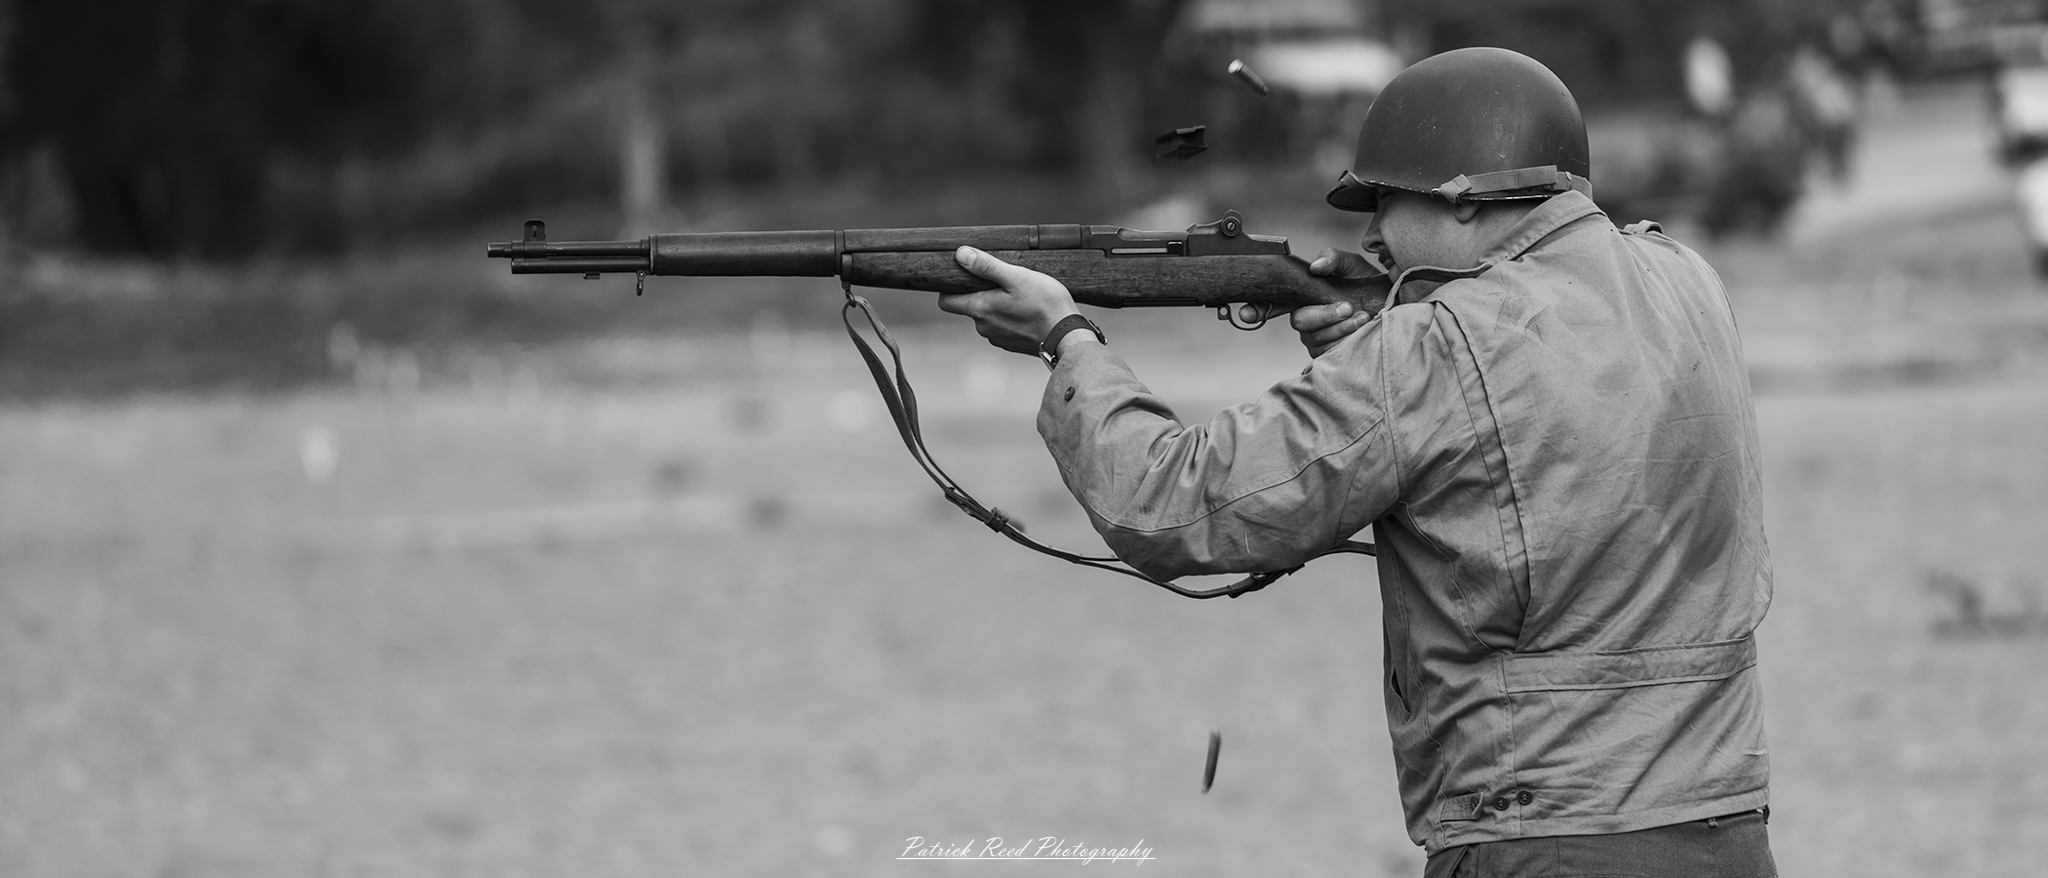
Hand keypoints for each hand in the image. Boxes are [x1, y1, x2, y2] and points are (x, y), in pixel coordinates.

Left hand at [940, 246, 1080, 354]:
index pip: (946, 302)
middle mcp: (983, 327)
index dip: (949, 287)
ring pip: (987, 316)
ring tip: (1020, 294)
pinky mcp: (1011, 344)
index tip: (963, 276)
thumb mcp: (1017, 277)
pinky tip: (1027, 309)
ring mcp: (997, 338)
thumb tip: (961, 255)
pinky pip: (1002, 326)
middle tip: (1003, 280)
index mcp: (980, 310)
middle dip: (980, 292)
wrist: (1067, 336)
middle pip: (970, 306)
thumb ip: (987, 266)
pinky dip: (1009, 317)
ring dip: (997, 304)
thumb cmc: (1045, 305)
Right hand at [1294, 248, 1380, 357]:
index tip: (1345, 306)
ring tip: (1365, 318)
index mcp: (1307, 304)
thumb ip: (1332, 258)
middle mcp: (1310, 326)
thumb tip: (1316, 266)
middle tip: (1353, 310)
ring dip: (1345, 332)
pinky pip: (1334, 355)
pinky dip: (1350, 344)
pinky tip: (1364, 332)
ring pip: (1323, 345)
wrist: (1387, 297)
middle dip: (1332, 322)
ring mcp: (1321, 342)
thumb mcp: (1349, 263)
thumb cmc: (1364, 281)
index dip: (1318, 315)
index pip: (1298, 317)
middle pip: (1307, 332)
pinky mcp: (1333, 353)